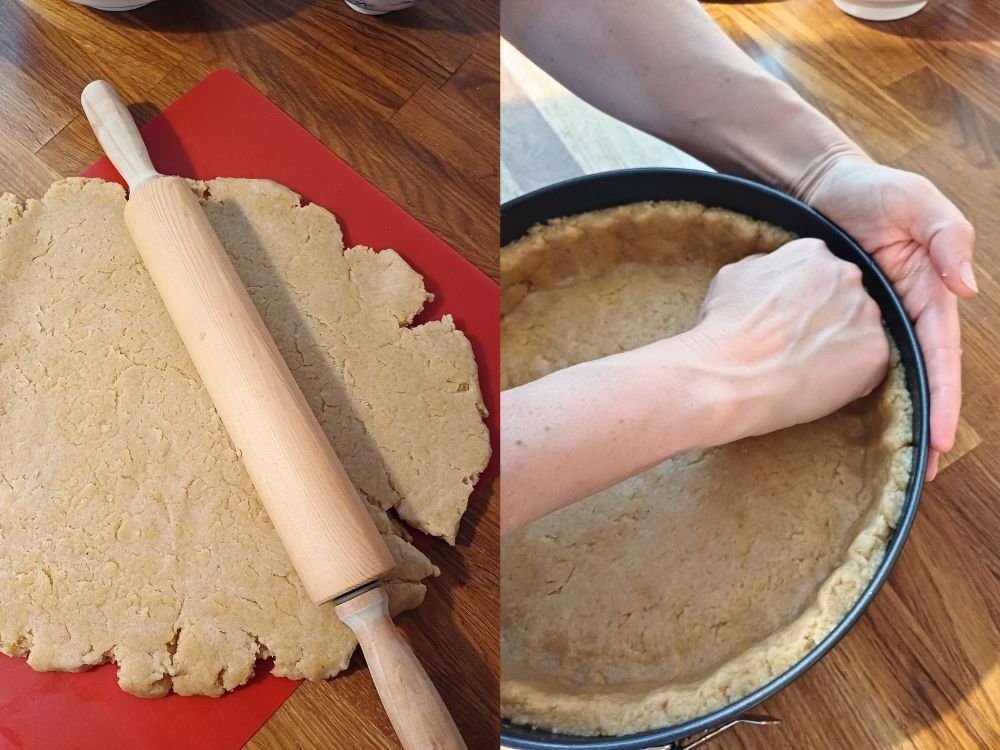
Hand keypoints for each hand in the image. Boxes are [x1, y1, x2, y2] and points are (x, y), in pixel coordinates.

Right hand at [688, 238, 889, 443]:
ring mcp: (866, 314)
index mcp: (812, 254)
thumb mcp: (733, 277)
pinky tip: (818, 382)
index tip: (791, 317)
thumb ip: (765, 267)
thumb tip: (774, 274)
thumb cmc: (724, 332)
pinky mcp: (875, 353)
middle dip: (828, 317)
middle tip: (799, 342)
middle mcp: (846, 276)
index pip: (821, 271)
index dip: (805, 297)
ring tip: (807, 365)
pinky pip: (869, 364)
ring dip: (841, 344)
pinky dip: (850, 376)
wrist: (729, 378)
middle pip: (846, 296)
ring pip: (860, 328)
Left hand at [805, 157, 976, 479]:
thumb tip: (966, 286)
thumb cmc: (871, 189)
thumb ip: (946, 236)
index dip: (945, 397)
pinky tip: (845, 417)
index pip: (942, 354)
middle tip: (925, 468)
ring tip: (901, 460)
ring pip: (888, 374)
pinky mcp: (841, 317)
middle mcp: (905, 310)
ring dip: (896, 414)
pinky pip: (851, 356)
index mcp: (929, 291)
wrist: (818, 186)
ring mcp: (874, 317)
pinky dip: (854, 387)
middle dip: (928, 421)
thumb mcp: (916, 201)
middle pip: (921, 375)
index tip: (942, 437)